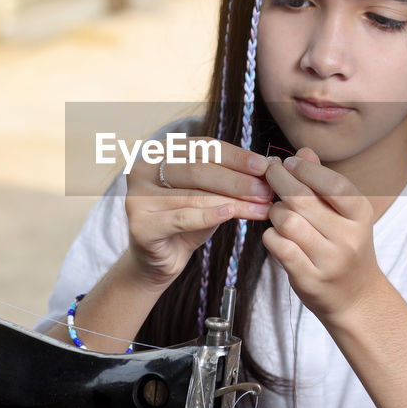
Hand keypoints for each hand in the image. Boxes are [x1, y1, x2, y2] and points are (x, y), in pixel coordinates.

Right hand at [124, 138, 272, 288]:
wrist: (160, 260)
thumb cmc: (187, 220)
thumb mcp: (209, 193)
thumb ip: (230, 177)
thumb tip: (269, 164)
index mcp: (158, 152)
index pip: (203, 147)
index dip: (236, 156)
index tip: (264, 166)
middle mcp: (142, 169)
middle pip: (199, 170)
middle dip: (238, 180)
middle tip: (267, 190)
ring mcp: (136, 197)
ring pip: (194, 195)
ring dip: (234, 200)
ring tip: (262, 207)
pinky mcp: (140, 225)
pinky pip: (182, 218)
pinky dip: (209, 215)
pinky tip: (231, 213)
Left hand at [261, 147, 381, 319]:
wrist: (356, 297)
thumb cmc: (345, 246)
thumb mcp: (345, 213)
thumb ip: (323, 182)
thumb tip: (303, 151)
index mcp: (361, 215)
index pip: (334, 184)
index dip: (307, 169)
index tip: (289, 161)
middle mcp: (349, 237)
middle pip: (304, 200)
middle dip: (280, 181)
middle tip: (270, 173)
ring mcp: (330, 260)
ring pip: (288, 222)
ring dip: (275, 211)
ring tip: (277, 210)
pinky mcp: (310, 279)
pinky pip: (279, 247)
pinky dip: (271, 236)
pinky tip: (276, 234)